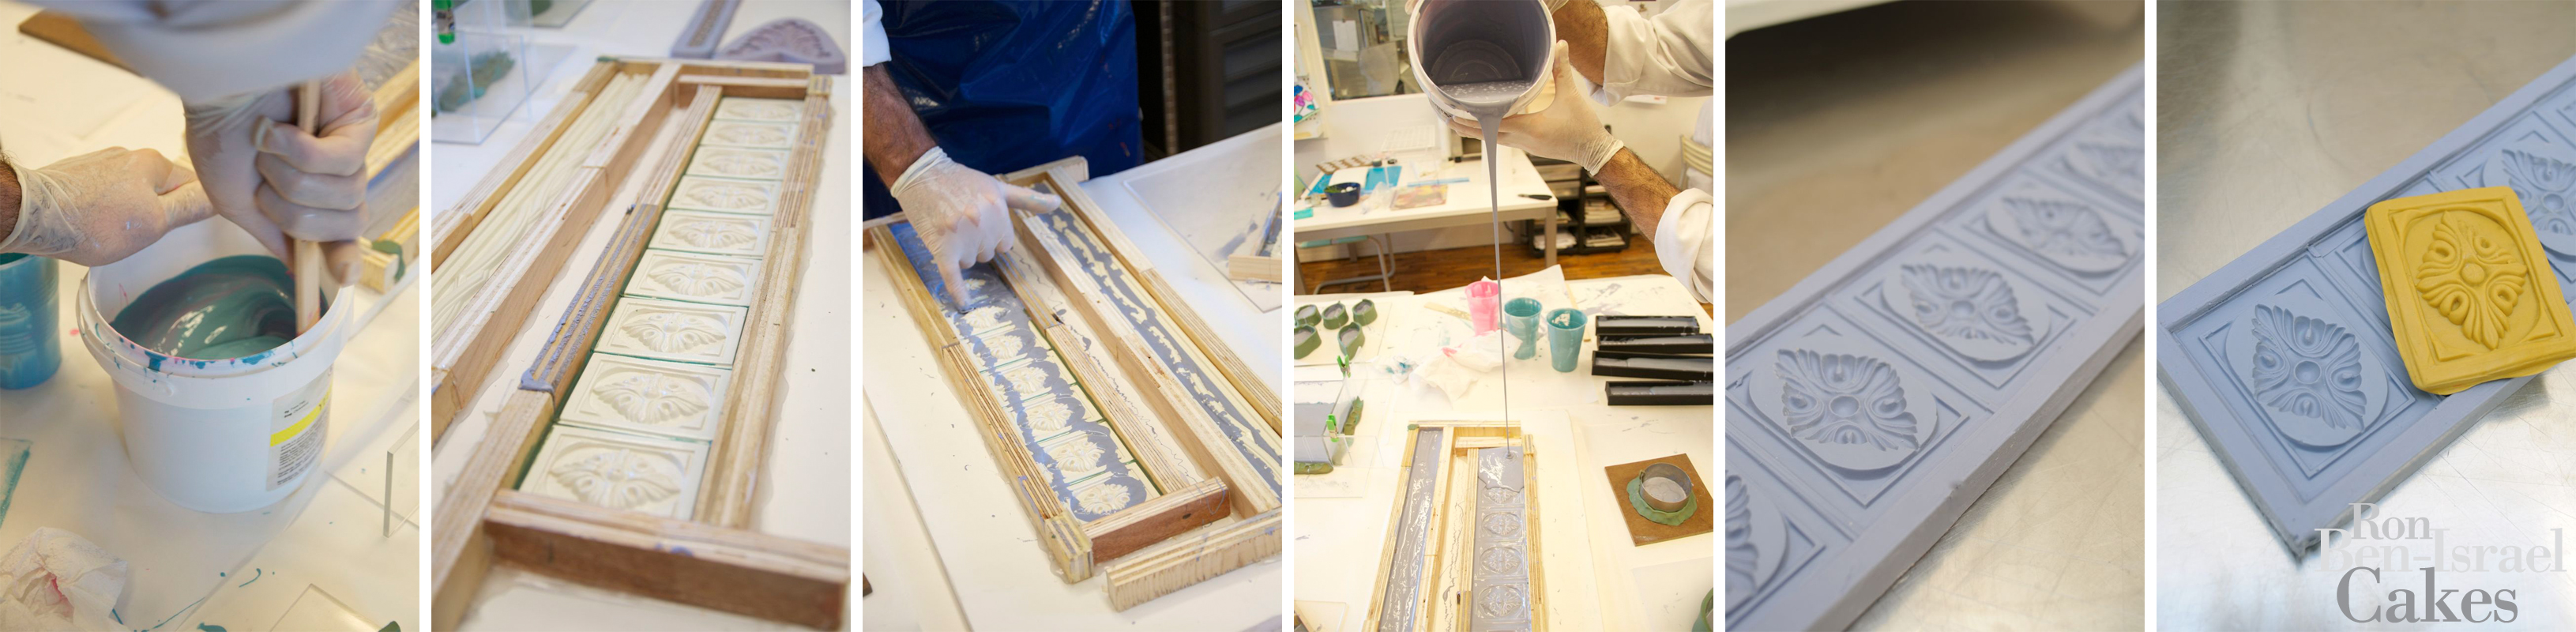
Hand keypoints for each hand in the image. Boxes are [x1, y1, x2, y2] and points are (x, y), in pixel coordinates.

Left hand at [1, 148, 212, 266]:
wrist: (30, 215)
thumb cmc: (95, 223)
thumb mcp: (154, 223)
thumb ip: (190, 207)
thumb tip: (220, 195)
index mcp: (154, 162)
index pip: (194, 182)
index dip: (194, 206)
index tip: (183, 227)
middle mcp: (129, 154)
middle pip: (161, 184)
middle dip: (159, 207)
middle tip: (147, 234)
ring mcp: (100, 160)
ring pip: (132, 187)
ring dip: (131, 206)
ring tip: (116, 230)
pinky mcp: (77, 170)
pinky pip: (106, 188)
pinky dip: (107, 204)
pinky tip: (95, 221)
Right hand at [184, 70, 376, 285]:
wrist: (217, 88)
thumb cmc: (219, 133)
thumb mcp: (235, 199)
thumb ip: (270, 233)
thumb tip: (298, 264)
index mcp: (307, 197)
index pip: (340, 236)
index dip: (343, 258)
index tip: (341, 277)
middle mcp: (333, 177)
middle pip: (345, 224)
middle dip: (295, 212)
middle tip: (265, 182)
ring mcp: (350, 149)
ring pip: (345, 195)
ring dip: (293, 178)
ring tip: (267, 147)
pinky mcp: (359, 122)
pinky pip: (345, 162)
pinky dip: (304, 153)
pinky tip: (280, 132)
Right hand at [891, 146, 1061, 304]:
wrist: (922, 173)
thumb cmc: (961, 180)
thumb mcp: (997, 185)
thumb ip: (1028, 199)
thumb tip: (1058, 203)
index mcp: (998, 209)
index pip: (1004, 244)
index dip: (991, 236)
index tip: (978, 223)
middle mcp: (983, 223)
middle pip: (987, 254)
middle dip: (975, 243)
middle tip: (960, 222)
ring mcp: (962, 236)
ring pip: (970, 262)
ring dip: (960, 252)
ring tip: (948, 229)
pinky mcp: (942, 246)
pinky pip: (952, 274)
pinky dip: (958, 290)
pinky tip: (964, 304)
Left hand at [1442, 40, 1624, 172]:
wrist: (1594, 151)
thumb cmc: (1583, 127)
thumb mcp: (1572, 96)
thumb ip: (1562, 70)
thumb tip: (1559, 45)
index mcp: (1531, 128)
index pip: (1495, 123)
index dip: (1475, 119)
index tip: (1458, 114)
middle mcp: (1523, 140)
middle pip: (1487, 135)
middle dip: (1467, 127)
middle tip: (1448, 118)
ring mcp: (1525, 145)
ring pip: (1494, 139)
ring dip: (1477, 131)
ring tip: (1459, 122)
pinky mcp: (1529, 147)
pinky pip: (1503, 140)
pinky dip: (1490, 133)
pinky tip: (1484, 126)